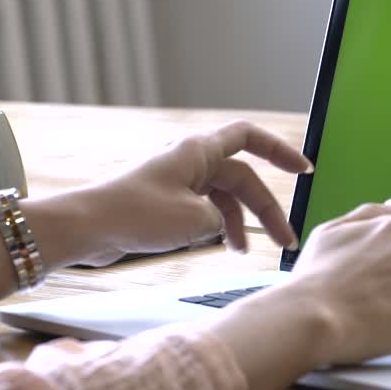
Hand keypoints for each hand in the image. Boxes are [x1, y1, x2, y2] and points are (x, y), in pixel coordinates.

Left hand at [75, 120, 311, 265]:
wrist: (86, 228)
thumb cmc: (135, 215)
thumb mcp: (194, 221)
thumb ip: (221, 221)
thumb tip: (221, 227)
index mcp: (198, 152)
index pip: (250, 138)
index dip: (280, 151)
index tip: (304, 170)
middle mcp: (189, 161)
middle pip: (241, 178)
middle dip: (265, 210)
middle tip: (284, 240)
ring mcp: (176, 182)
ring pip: (222, 198)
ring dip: (238, 223)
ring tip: (243, 251)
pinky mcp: (164, 203)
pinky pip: (203, 210)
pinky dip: (215, 228)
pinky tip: (218, 249)